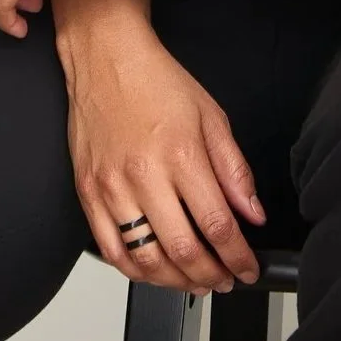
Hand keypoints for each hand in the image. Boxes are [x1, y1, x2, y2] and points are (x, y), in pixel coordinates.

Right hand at [63, 17, 265, 294]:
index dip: (238, 256)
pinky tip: (154, 271)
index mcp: (181, 153)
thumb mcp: (212, 116)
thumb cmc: (157, 81)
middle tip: (224, 280)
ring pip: (144, 259)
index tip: (248, 267)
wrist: (106, 58)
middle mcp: (144, 174)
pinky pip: (110, 250)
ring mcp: (111, 187)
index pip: (217, 224)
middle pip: (182, 250)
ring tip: (194, 281)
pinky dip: (135, 271)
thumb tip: (252, 213)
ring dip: (175, 282)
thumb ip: (234, 170)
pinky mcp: (88, 192)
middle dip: (210, 276)